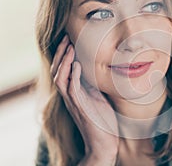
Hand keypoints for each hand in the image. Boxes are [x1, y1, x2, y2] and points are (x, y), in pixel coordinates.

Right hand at [50, 35, 118, 164]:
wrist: (104, 142)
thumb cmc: (103, 120)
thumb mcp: (98, 97)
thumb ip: (94, 85)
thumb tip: (100, 69)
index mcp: (74, 92)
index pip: (63, 70)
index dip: (64, 55)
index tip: (69, 40)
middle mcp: (70, 96)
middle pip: (57, 71)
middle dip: (60, 54)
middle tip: (66, 38)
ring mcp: (73, 102)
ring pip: (61, 77)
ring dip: (64, 61)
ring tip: (69, 46)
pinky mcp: (80, 107)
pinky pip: (72, 89)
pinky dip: (73, 75)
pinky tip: (76, 63)